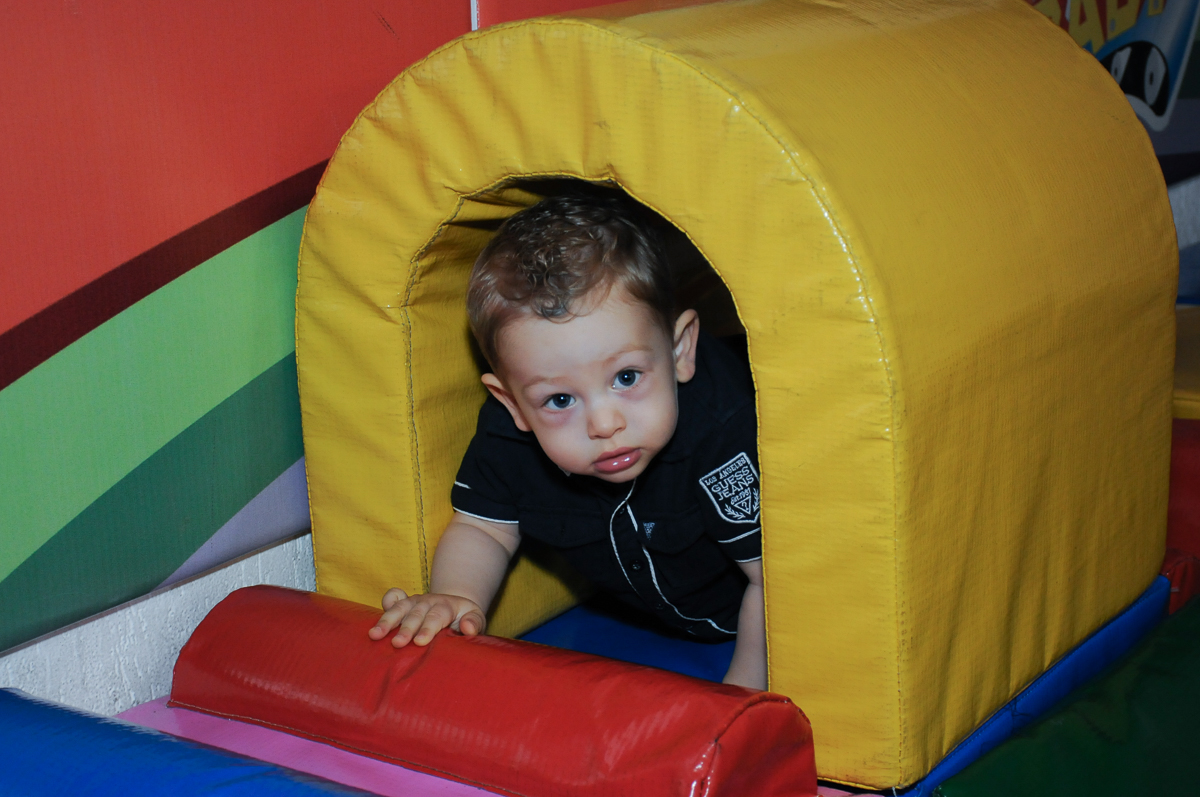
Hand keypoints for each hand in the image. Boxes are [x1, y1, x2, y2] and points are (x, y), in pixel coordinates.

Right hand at [367, 588, 486, 646]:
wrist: (455, 605)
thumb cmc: (465, 618)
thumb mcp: (476, 619)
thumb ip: (474, 623)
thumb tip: (467, 628)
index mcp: (446, 605)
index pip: (437, 616)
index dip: (428, 628)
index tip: (421, 642)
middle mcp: (427, 601)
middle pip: (416, 614)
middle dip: (406, 628)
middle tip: (398, 643)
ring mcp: (413, 601)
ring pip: (399, 608)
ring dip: (386, 621)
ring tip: (374, 635)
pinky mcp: (403, 603)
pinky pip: (391, 598)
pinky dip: (384, 603)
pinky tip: (373, 616)